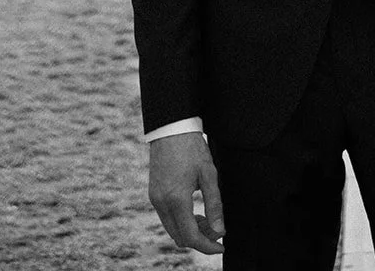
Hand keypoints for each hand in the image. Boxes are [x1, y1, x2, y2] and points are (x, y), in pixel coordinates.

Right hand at [148, 132, 224, 254]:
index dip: (208, 246)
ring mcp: (155, 199)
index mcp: (176, 199)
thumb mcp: (209, 174)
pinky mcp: (153, 194)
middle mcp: (162, 203)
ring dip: (190, 229)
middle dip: (200, 238)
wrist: (171, 128)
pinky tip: (194, 209)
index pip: (191, 236)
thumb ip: (214, 205)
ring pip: (172, 229)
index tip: (222, 246)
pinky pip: (166, 218)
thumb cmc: (192, 148)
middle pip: (180, 237)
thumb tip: (220, 231)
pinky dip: (181, 220)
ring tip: (207, 217)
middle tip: (217, 228)